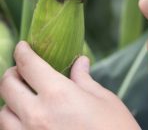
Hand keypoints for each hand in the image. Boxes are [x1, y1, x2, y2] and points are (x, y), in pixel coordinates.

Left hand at [0, 41, 140, 129]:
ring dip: (9, 102)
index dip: (22, 52)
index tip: (22, 46)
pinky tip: (26, 120)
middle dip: (12, 73)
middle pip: (7, 87)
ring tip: (22, 97)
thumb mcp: (104, 100)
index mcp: (58, 95)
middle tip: (21, 70)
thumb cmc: (116, 129)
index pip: (29, 66)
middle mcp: (37, 115)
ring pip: (2, 114)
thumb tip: (80, 62)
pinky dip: (12, 124)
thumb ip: (84, 80)